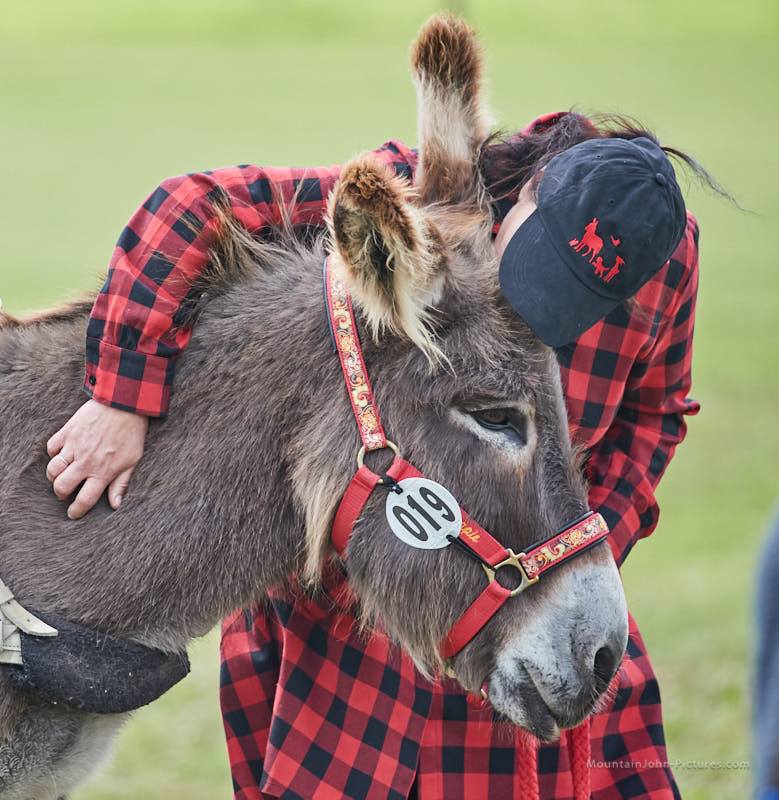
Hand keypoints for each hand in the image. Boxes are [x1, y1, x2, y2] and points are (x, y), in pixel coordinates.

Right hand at [45, 400, 148, 518]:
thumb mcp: (132, 460)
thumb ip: (121, 483)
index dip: (76, 511)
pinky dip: (54, 453)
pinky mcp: (67, 431)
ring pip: (52, 470)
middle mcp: (86, 461)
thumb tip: (115, 505)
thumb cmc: (132, 433)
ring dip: (55, 476)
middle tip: (66, 492)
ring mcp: (74, 446)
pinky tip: (62, 454)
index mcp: (103, 471)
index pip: (84, 499)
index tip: (73, 513)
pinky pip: (51, 448)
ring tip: (62, 475)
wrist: (125, 404)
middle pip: (61, 487)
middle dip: (61, 494)